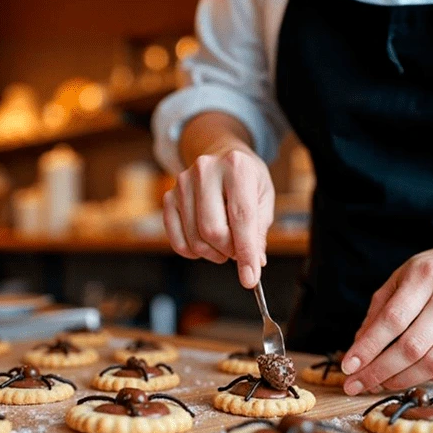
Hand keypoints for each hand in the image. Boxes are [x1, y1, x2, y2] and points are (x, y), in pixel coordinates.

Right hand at [162, 146, 274, 288]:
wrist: (222, 154)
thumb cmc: (246, 179)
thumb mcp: (263, 198)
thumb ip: (259, 231)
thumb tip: (254, 263)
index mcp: (236, 167)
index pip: (241, 218)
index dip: (246, 252)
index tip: (250, 278)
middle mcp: (205, 171)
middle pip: (213, 231)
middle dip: (229, 251)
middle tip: (237, 251)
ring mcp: (182, 183)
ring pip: (195, 239)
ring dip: (213, 253)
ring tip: (224, 244)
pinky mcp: (169, 197)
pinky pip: (177, 240)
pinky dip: (193, 252)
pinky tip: (205, 245)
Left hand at [341, 241, 432, 394]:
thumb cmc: (430, 277)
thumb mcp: (398, 280)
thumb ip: (376, 314)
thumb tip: (358, 353)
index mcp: (425, 277)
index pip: (393, 319)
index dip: (368, 347)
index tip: (348, 367)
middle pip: (412, 347)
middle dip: (378, 371)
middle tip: (355, 384)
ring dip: (401, 380)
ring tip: (379, 384)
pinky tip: (415, 375)